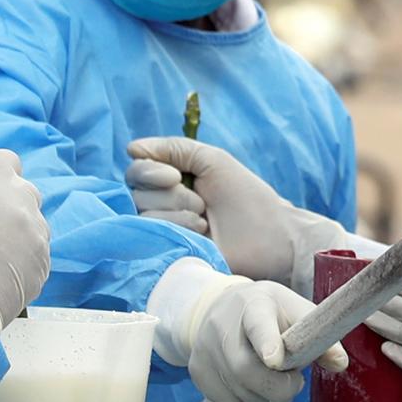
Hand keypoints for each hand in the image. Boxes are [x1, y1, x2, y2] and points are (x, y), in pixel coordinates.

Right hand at [0, 149, 50, 327]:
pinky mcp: (45, 265)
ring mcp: (39, 237)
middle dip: (12, 202)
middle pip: (26, 191)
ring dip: (21, 233)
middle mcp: (24, 206)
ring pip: (35, 225)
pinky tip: (3, 274)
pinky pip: (38, 254)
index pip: (6, 159)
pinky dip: (25, 260)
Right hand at [126, 137, 345, 289]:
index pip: (136, 172)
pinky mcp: (169, 254)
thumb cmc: (246, 197)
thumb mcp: (211, 160)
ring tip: (205, 222)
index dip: (149, 171)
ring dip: (179, 215)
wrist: (271, 236)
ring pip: (144, 216)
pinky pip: (150, 238)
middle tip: (202, 204)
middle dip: (172, 195)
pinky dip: (177, 230)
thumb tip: (130, 148)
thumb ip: (174, 148)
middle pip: (136, 194)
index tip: (175, 176)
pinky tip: (200, 235)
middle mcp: (163, 206)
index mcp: (171, 181)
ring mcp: (165, 232)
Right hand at [164, 271, 347, 401]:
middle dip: (279, 388)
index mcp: (254, 304)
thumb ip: (320, 337)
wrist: (220, 308)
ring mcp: (205, 351)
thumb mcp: (296, 311)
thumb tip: (339, 363)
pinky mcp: (199, 374)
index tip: (276, 361)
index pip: (258, 324)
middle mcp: (222, 326)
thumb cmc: (270, 312)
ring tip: (280, 385)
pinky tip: (263, 394)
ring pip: (241, 395)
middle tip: (295, 383)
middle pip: (246, 370)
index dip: (267, 343)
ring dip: (270, 401)